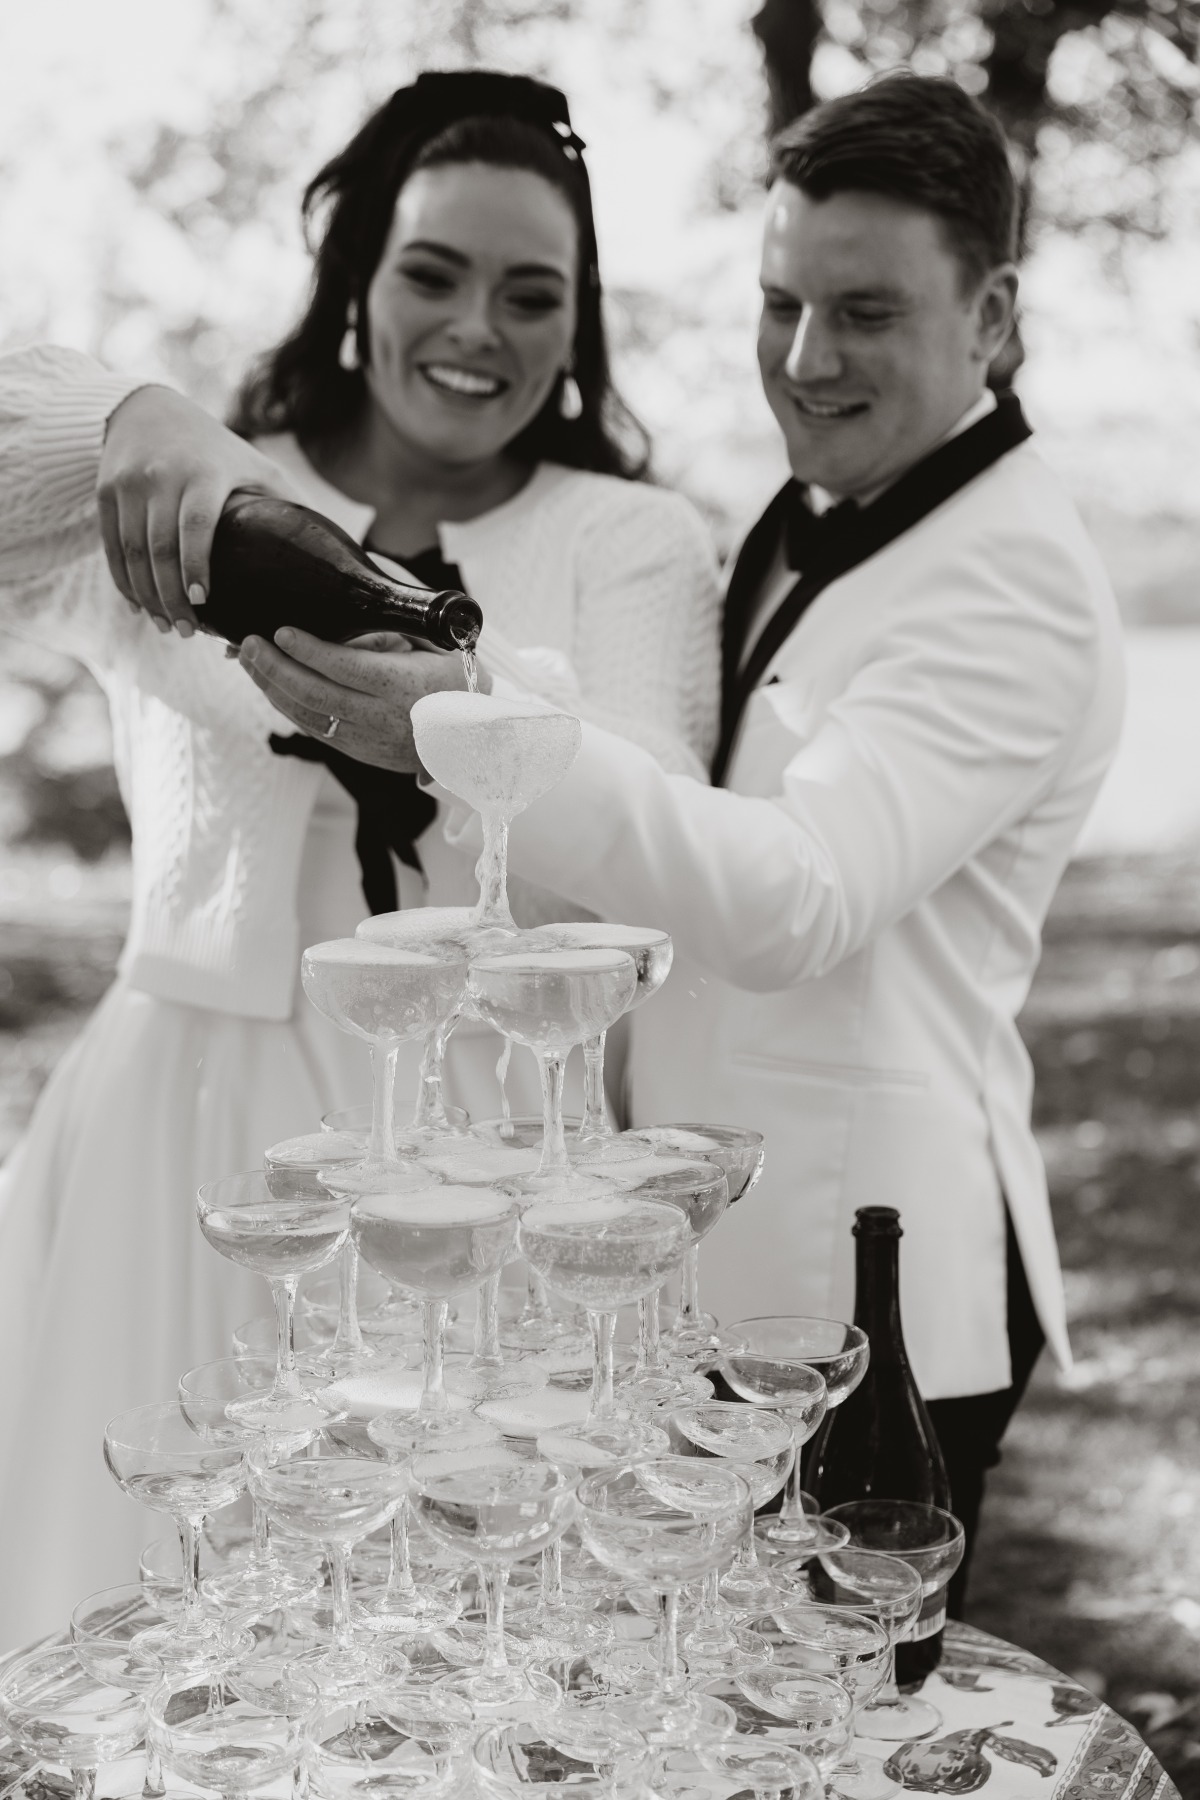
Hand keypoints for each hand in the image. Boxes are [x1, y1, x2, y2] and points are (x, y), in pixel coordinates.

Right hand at [97, 386, 299, 635]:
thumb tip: (341, 548)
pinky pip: (111, 545)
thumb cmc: (215, 449)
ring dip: (147, 596)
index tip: (202, 601)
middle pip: (160, 547)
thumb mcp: (255, 466)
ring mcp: (130, 484)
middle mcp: (162, 476)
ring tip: (166, 626)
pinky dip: (123, 581)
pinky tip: (139, 606)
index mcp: (205, 473)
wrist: (147, 410)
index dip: (197, 564)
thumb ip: (288, 503)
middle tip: (187, 632)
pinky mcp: (106, 492)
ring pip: (132, 551)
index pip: (197, 524)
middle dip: (171, 596)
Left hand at [238, 628, 490, 770]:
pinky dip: (285, 705)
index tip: (281, 631)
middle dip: (275, 667)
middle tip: (249, 642)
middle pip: (315, 693)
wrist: (475, 740)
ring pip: (306, 715)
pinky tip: (269, 684)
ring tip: (247, 659)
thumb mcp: (437, 647)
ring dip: (270, 686)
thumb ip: (394, 628)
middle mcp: (382, 717)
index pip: (346, 668)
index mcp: (404, 686)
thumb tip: (358, 600)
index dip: (309, 650)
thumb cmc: (457, 682)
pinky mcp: (357, 751)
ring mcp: (367, 739)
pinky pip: (312, 728)